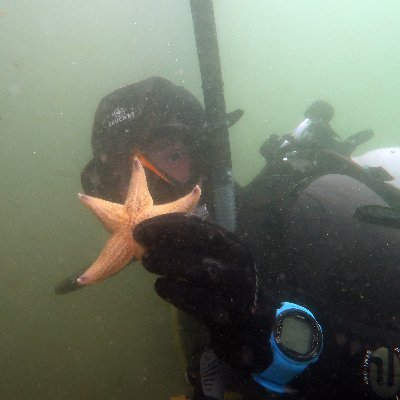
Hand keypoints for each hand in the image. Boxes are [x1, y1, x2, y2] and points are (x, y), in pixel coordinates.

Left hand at [134, 213, 274, 370]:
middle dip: (169, 236)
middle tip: (139, 238)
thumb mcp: (216, 261)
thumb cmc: (226, 287)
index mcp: (233, 245)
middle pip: (204, 240)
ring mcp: (238, 286)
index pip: (200, 226)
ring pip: (204, 268)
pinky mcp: (232, 312)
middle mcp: (239, 260)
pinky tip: (159, 287)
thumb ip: (193, 248)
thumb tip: (153, 237)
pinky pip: (202, 301)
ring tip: (147, 261)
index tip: (142, 226)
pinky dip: (178, 292)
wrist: (253, 326)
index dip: (168, 223)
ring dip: (171, 262)